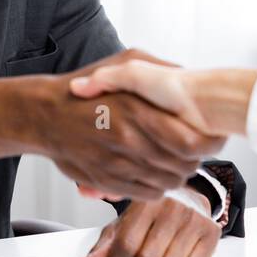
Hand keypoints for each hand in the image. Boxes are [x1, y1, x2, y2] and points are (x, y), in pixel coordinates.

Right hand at [0, 49, 224, 200]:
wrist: (44, 115)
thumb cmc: (86, 88)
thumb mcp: (126, 63)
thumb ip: (162, 68)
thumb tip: (191, 77)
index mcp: (138, 111)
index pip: (191, 140)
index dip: (208, 142)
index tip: (212, 136)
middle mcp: (129, 141)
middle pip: (184, 165)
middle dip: (196, 159)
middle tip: (196, 150)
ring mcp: (118, 165)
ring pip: (168, 182)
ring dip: (178, 173)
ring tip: (177, 161)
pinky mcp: (108, 183)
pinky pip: (148, 194)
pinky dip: (159, 187)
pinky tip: (157, 173)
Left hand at [77, 190, 219, 256]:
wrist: (187, 198)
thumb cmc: (150, 216)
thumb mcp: (122, 228)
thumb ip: (102, 250)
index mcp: (145, 202)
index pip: (125, 246)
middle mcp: (172, 207)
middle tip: (142, 255)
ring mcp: (194, 218)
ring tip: (161, 251)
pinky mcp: (212, 231)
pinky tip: (180, 251)